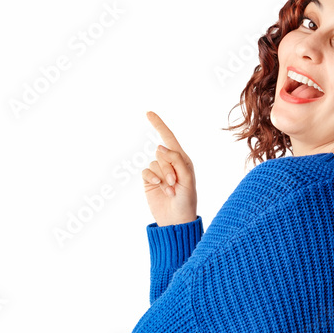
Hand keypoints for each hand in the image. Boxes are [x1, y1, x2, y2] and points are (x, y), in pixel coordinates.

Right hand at [142, 111, 197, 226]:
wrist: (176, 219)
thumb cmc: (187, 200)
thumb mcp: (187, 178)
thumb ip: (176, 160)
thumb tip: (160, 146)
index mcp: (182, 160)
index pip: (169, 138)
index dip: (159, 125)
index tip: (148, 113)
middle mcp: (170, 164)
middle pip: (162, 152)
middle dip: (168, 168)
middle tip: (175, 184)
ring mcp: (158, 172)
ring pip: (154, 163)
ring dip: (163, 177)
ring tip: (170, 190)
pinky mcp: (149, 180)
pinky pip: (146, 171)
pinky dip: (152, 178)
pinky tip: (159, 187)